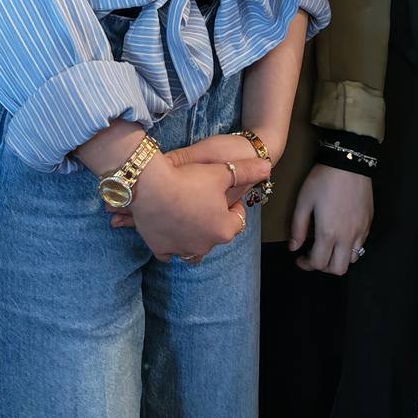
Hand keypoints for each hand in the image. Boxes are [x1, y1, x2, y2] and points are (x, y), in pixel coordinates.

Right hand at [107, 133, 271, 236]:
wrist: (150, 186)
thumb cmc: (189, 179)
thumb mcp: (221, 171)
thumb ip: (246, 171)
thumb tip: (268, 166)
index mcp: (224, 229)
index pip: (238, 220)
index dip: (233, 204)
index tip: (222, 192)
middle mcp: (205, 246)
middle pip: (216, 234)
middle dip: (213, 220)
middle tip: (203, 199)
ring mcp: (182, 250)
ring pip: (194, 247)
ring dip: (194, 235)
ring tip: (186, 214)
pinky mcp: (161, 249)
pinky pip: (169, 252)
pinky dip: (171, 243)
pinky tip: (168, 228)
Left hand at [288, 164, 371, 273]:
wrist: (349, 163)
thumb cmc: (323, 180)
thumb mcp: (304, 201)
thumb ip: (298, 227)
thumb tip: (293, 248)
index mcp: (328, 233)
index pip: (319, 263)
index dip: (306, 265)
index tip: (299, 258)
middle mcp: (347, 237)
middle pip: (338, 269)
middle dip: (324, 267)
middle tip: (314, 255)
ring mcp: (361, 231)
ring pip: (352, 260)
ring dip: (339, 259)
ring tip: (329, 247)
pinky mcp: (368, 223)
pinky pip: (361, 245)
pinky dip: (350, 248)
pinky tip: (341, 235)